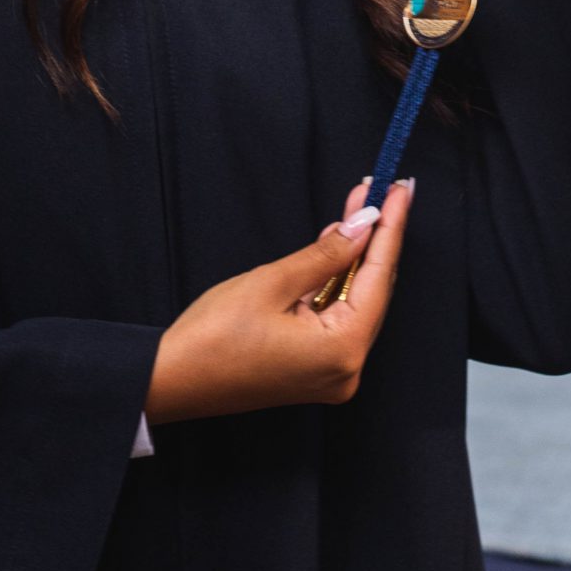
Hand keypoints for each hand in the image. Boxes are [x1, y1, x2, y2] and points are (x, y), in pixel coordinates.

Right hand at [143, 178, 414, 424]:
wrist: (170, 381)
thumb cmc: (212, 337)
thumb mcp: (271, 283)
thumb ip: (325, 254)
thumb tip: (364, 225)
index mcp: (341, 350)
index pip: (378, 277)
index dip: (390, 228)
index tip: (401, 190)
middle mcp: (347, 369)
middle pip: (373, 292)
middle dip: (374, 238)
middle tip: (378, 191)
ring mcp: (333, 375)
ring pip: (357, 304)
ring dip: (355, 258)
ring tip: (359, 209)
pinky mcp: (315, 372)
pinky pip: (338, 319)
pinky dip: (337, 284)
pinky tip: (338, 249)